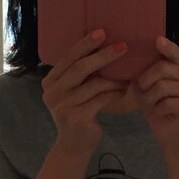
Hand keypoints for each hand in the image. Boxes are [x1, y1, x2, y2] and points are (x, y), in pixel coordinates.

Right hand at [42, 30, 127, 155]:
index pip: (67, 58)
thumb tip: (105, 46)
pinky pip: (100, 99)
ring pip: (93, 85)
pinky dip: (114, 92)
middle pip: (79, 68)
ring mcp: (62, 106)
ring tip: (128, 75)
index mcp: (50, 82)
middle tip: (122, 47)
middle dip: (102, 56)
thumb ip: (81, 74)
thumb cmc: (79, 112)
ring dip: (114, 78)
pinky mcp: (76, 118)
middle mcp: (52, 93)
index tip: (102, 32)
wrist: (74, 145)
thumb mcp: (75, 91)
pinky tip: (124, 90)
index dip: (84, 44)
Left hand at [134, 37, 178, 146]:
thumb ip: (140, 71)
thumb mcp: (143, 86)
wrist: (166, 130)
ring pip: (163, 87)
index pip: (173, 52)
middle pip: (163, 68)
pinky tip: (158, 113)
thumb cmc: (154, 105)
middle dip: (146, 80)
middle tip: (143, 91)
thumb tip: (126, 57)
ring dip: (149, 98)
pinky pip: (168, 103)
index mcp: (175, 67)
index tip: (157, 40)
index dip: (166, 46)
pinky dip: (157, 110)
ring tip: (150, 105)